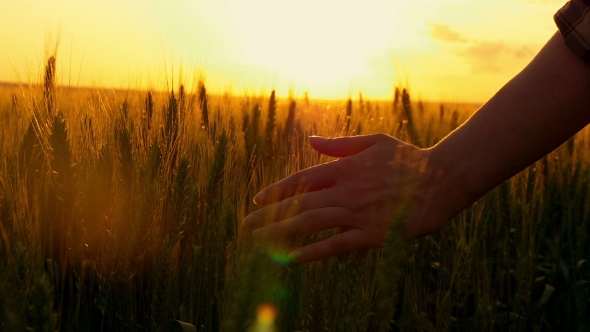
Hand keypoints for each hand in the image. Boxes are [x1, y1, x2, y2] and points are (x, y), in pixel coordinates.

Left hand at [242, 134, 451, 261]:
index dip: (277, 191)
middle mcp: (345, 190)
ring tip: (259, 241)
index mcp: (344, 168)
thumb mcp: (374, 142)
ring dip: (281, 233)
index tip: (258, 200)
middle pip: (298, 204)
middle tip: (246, 225)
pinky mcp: (371, 235)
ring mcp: (357, 213)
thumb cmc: (408, 158)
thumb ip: (339, 144)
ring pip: (310, 224)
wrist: (442, 179)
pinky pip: (335, 245)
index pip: (301, 180)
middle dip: (269, 216)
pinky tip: (291, 259)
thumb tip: (311, 140)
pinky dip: (312, 252)